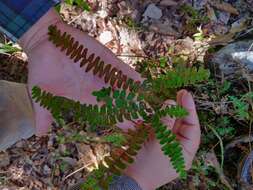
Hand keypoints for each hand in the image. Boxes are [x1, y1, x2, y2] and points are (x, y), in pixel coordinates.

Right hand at [19, 9, 141, 134]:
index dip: (118, 121)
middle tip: (148, 121)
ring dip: (136, 96)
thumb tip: (40, 135)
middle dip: (132, 111)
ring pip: (123, 87)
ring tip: (150, 106)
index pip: (105, 113)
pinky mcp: (105, 59)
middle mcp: (97, 87)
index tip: (131, 130)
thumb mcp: (41, 93)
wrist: (46, 41)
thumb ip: (44, 113)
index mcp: (85, 97)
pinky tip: (144, 84)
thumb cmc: (42, 67)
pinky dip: (132, 76)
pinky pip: (121, 69)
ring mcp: (102, 73)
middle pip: (118, 102)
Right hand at [125, 90, 200, 189]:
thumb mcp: (158, 142)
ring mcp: (164, 145)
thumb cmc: (146, 164)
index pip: (192, 128)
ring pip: (169, 124)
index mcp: (185, 152)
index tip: (185, 94)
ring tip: (165, 103)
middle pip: (181, 124)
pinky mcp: (153, 143)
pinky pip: (157, 128)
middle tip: (179, 93)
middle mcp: (177, 148)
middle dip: (179, 109)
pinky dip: (155, 120)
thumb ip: (165, 121)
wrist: (127, 180)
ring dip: (166, 114)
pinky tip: (153, 114)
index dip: (189, 110)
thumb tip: (170, 103)